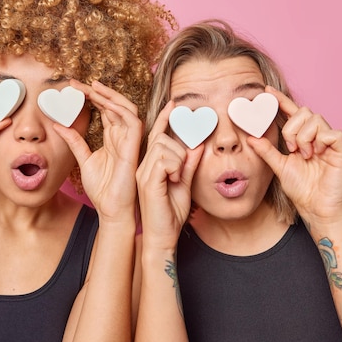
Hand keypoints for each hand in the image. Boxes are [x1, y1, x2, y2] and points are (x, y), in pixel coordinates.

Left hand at [54, 79, 141, 224]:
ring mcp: (129, 140)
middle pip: (114, 105)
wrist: (111, 209)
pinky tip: (105, 103)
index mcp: (112, 138)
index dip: (91, 96)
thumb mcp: (83, 159)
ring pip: (126, 108)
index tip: (72, 87)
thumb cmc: (102, 189)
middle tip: (77, 83)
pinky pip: (133, 121)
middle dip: (98, 91)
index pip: (104, 109)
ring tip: (92, 87)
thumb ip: (74, 141)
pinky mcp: (134, 147)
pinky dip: (120, 109)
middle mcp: (122, 136)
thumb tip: (58, 125)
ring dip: (110, 95)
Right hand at [135, 101, 203, 249]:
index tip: (175, 103)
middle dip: (178, 149)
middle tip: (180, 172)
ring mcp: (143, 173)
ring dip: (178, 160)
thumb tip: (199, 144)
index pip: (157, 135)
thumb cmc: (171, 215)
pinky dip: (174, 168)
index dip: (165, 118)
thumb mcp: (184, 184)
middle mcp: (143, 166)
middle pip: (161, 138)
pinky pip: (164, 160)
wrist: (162, 238)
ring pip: (164, 147)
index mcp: (150, 165)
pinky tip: (173, 181)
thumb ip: (190, 164)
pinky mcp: (147, 181)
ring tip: (176, 178)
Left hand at [248, 86, 341, 225]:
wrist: (316, 208)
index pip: (292, 113)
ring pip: (316, 119)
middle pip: (304, 112)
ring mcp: (330, 142)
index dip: (281, 101)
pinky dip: (320, 141)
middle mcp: (317, 136)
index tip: (266, 91)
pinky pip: (332, 132)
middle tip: (290, 148)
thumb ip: (266, 151)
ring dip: (303, 137)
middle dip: (291, 128)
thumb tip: (250, 137)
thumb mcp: (279, 167)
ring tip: (304, 155)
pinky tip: (316, 155)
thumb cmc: (302, 189)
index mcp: (302, 138)